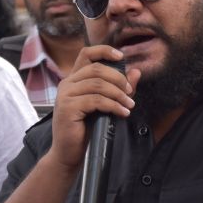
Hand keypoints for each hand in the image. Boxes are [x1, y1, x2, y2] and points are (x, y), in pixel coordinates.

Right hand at [49, 46, 140, 169]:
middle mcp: (67, 84)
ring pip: (97, 84)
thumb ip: (119, 88)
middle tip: (130, 91)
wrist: (69, 152)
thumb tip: (136, 72)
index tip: (121, 56)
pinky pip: (96, 100)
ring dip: (118, 94)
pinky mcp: (68, 108)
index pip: (86, 53)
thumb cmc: (85, 129)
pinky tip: (122, 113)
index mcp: (74, 79)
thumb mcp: (105, 105)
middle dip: (118, 78)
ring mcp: (65, 95)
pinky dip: (113, 105)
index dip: (104, 51)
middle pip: (96, 68)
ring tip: (128, 105)